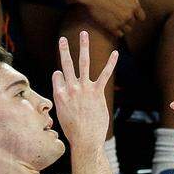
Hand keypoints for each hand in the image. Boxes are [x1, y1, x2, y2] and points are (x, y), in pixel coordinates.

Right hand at [52, 32, 118, 152]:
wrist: (85, 140)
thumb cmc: (73, 130)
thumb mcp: (61, 114)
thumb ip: (62, 99)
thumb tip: (63, 91)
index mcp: (58, 95)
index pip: (57, 76)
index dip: (59, 75)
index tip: (61, 76)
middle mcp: (70, 89)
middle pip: (66, 65)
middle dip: (64, 50)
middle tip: (62, 38)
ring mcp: (84, 89)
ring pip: (83, 63)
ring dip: (83, 47)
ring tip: (84, 34)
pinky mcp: (97, 92)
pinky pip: (104, 74)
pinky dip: (110, 63)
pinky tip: (115, 54)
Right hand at [67, 0, 145, 36]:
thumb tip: (137, 3)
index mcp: (134, 4)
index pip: (141, 17)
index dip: (135, 17)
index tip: (128, 15)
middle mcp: (129, 14)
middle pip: (133, 23)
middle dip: (127, 21)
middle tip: (117, 17)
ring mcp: (121, 21)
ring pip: (127, 30)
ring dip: (122, 27)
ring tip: (114, 22)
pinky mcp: (112, 27)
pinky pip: (119, 34)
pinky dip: (116, 32)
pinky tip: (110, 26)